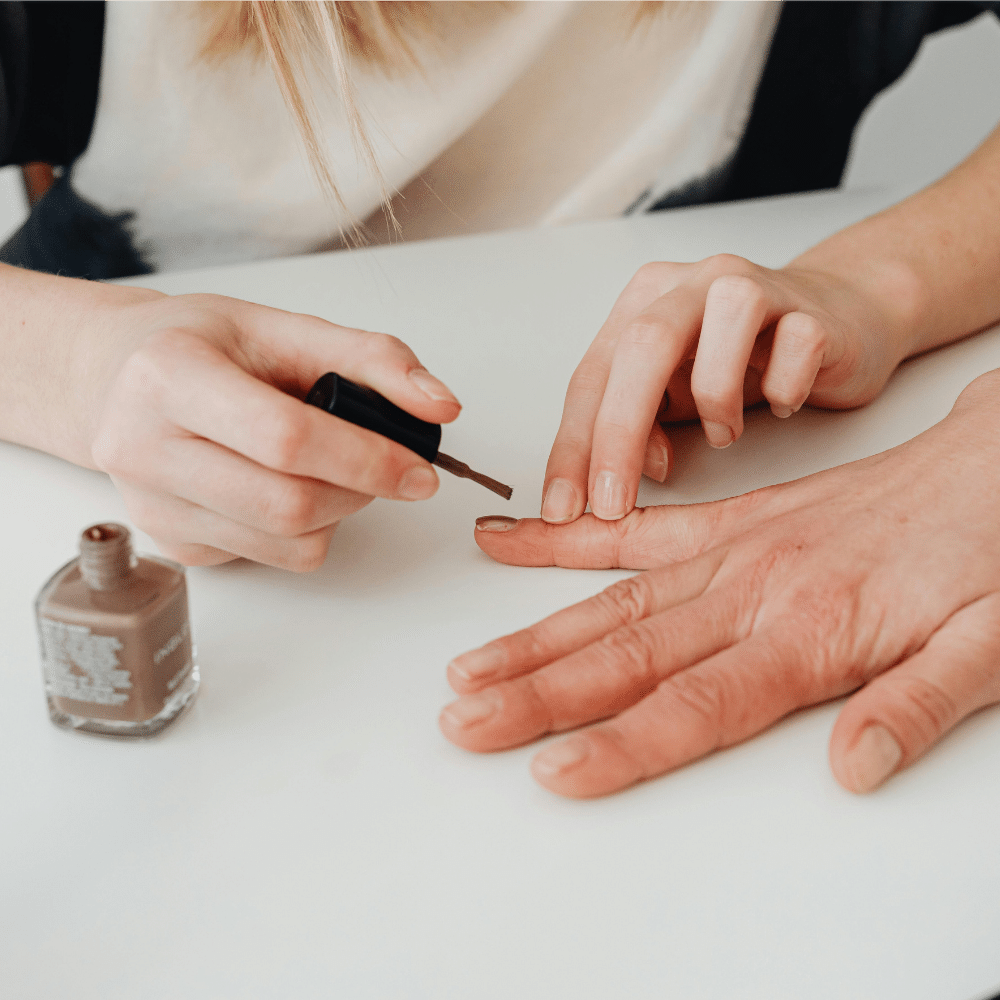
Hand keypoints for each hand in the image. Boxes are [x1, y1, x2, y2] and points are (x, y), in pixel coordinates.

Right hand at [85, 291, 459, 568]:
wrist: (116, 376)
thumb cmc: (200, 346)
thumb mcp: (283, 327)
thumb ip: (371, 358)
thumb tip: (440, 405)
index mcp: (169, 375)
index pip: (285, 439)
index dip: (366, 459)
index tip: (419, 468)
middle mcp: (143, 447)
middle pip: (288, 504)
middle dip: (361, 490)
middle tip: (387, 467)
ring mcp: (153, 506)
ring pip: (286, 542)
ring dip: (340, 511)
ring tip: (333, 468)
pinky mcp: (173, 544)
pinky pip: (271, 557)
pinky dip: (306, 529)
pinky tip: (288, 485)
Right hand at [441, 372, 999, 796]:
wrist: (987, 466)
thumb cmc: (985, 557)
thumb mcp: (989, 646)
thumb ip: (917, 705)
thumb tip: (855, 770)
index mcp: (812, 629)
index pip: (697, 703)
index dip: (620, 742)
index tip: (552, 770)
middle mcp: (753, 588)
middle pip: (628, 654)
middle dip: (540, 696)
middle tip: (466, 722)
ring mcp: (729, 549)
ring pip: (613, 600)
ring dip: (533, 638)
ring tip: (469, 670)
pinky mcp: (725, 521)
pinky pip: (634, 532)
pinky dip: (565, 541)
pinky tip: (511, 543)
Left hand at [540, 252, 920, 523]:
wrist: (838, 317)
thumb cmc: (744, 359)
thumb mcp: (675, 396)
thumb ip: (641, 426)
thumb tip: (626, 472)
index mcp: (644, 303)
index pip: (592, 376)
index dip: (572, 446)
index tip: (561, 507)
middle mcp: (692, 285)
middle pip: (641, 349)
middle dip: (618, 436)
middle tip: (612, 505)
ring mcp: (756, 286)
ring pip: (720, 335)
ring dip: (715, 403)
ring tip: (725, 434)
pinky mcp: (813, 309)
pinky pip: (796, 346)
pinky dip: (782, 389)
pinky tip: (780, 403)